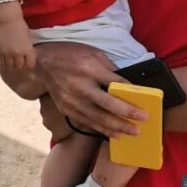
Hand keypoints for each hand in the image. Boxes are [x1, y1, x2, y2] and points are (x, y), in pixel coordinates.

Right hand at [0, 19, 36, 71]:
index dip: (30, 64)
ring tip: (13, 59)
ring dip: (12, 63)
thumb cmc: (21, 27)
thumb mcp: (28, 39)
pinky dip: (5, 60)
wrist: (8, 21)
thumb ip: (28, 50)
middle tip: (20, 60)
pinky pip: (2, 61)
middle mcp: (17, 53)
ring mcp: (7, 53)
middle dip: (21, 64)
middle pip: (20, 66)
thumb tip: (27, 59)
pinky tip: (7, 55)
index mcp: (27, 50)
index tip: (28, 62)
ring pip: (10, 65)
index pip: (30, 65)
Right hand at [33, 42, 147, 138]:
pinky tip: (115, 133)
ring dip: (117, 127)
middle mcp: (80, 87)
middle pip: (107, 105)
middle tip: (143, 121)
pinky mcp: (67, 110)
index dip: (130, 95)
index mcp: (88, 69)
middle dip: (127, 115)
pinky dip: (102, 129)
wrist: (43, 65)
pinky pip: (88, 122)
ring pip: (98, 119)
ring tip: (133, 132)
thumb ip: (109, 68)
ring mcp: (72, 101)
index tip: (143, 104)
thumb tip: (126, 83)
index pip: (114, 84)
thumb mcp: (93, 53)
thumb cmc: (70, 55)